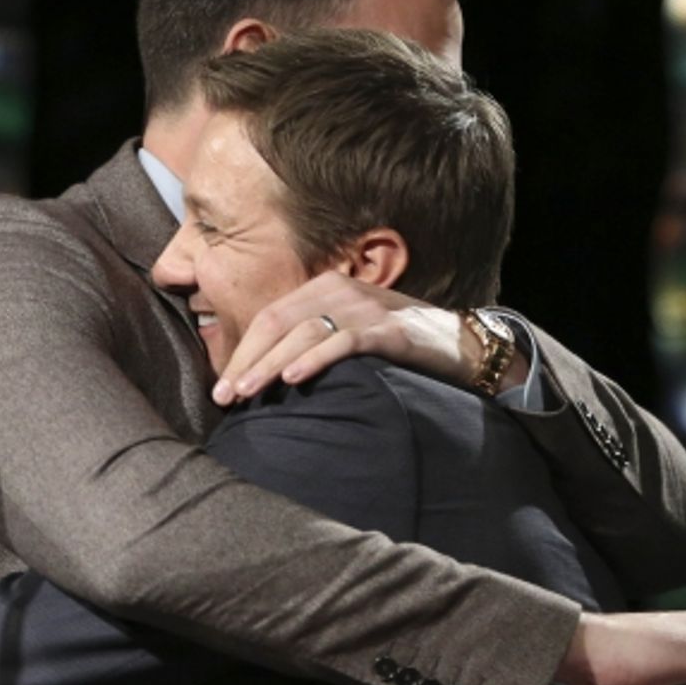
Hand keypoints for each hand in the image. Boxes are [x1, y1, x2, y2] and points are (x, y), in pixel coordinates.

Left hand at [211, 270, 527, 405]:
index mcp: (326, 287)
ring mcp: (365, 308)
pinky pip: (342, 343)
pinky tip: (292, 379)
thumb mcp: (352, 331)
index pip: (271, 318)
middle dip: (246, 361)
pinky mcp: (388, 331)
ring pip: (302, 334)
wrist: (463, 346)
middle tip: (224, 396)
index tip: (222, 386)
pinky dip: (314, 359)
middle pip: (278, 324)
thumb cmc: (400, 345)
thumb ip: (315, 338)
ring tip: (247, 394)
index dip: (241, 351)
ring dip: (269, 365)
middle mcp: (340, 290)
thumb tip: (266, 372)